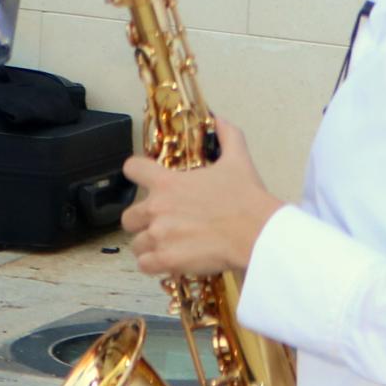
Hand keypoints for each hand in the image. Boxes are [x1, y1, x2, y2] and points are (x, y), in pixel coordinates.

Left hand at [122, 117, 283, 280]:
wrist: (256, 232)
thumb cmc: (246, 198)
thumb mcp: (238, 160)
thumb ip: (227, 136)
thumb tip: (220, 120)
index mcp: (169, 183)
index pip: (133, 169)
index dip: (136, 172)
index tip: (142, 178)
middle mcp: (157, 208)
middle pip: (128, 216)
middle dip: (141, 221)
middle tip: (160, 224)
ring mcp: (160, 235)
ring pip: (136, 243)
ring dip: (150, 245)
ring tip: (168, 246)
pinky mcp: (166, 260)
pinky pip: (144, 265)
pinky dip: (154, 265)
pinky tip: (169, 262)